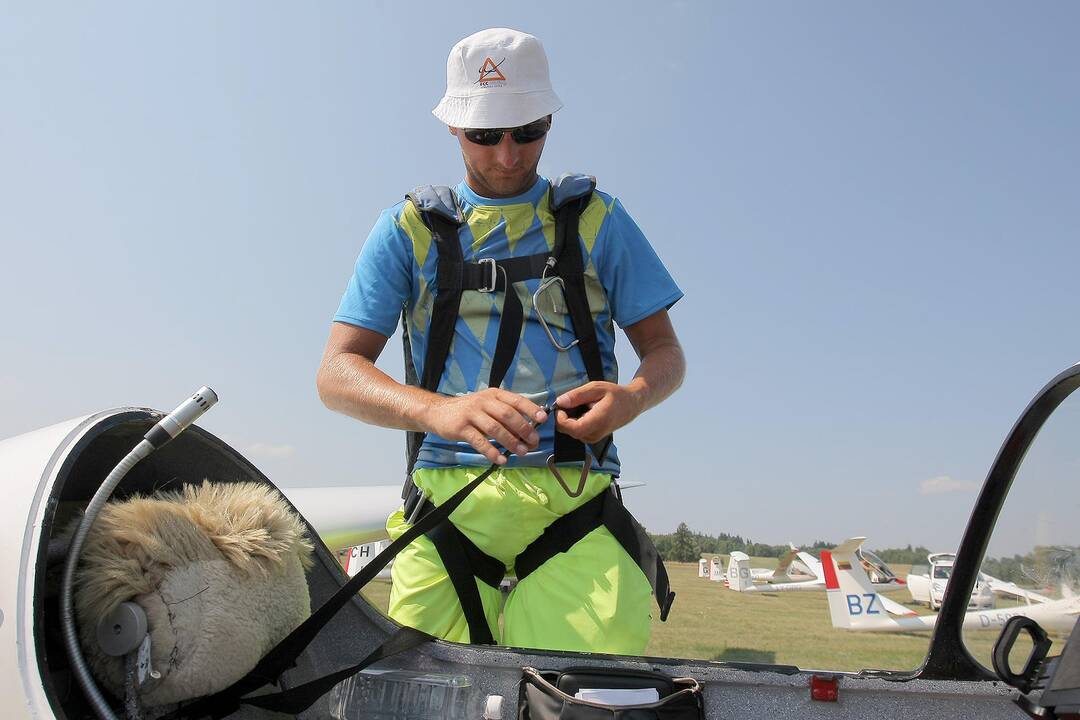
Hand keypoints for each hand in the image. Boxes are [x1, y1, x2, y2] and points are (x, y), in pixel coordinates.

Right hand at [424, 388, 547, 464]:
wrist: (437, 412)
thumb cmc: (468, 410)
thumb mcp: (487, 405)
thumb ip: (504, 413)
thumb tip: (528, 430)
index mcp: (493, 394)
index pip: (515, 400)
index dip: (530, 409)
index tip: (543, 419)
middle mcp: (483, 401)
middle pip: (507, 414)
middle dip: (523, 429)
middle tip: (533, 442)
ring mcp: (471, 414)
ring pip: (495, 428)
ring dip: (510, 442)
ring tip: (521, 452)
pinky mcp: (461, 428)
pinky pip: (479, 441)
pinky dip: (491, 451)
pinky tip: (501, 460)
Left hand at [555, 381, 642, 443]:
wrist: (631, 405)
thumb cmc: (616, 395)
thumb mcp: (596, 388)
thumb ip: (577, 395)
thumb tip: (560, 402)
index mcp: (599, 421)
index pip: (574, 429)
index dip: (562, 419)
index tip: (560, 407)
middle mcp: (596, 433)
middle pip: (569, 431)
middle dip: (564, 417)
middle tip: (571, 402)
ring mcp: (594, 438)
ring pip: (571, 432)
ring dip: (570, 419)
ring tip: (582, 406)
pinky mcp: (592, 438)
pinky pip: (576, 432)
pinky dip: (575, 422)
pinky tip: (584, 412)